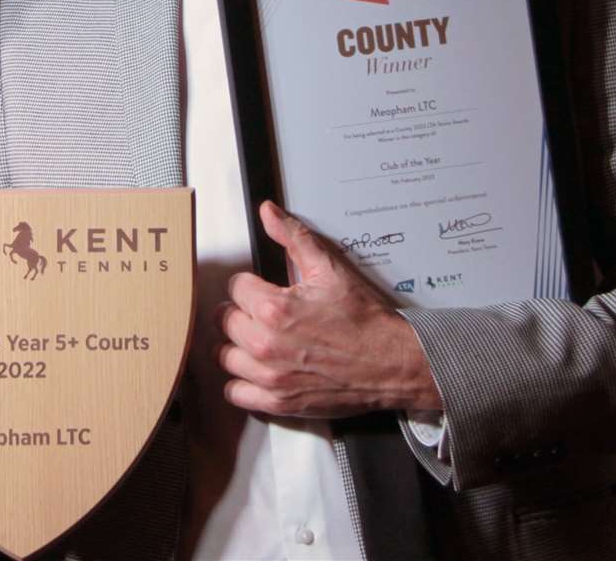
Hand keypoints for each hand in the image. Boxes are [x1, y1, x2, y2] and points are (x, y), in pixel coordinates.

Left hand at [216, 202, 442, 417]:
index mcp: (274, 309)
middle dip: (240, 312)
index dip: (248, 285)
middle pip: (223, 321)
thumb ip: (293, 237)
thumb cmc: (364, 320)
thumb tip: (269, 213)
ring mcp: (270, 377)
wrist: (391, 363)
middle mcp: (266, 345)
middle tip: (260, 313)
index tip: (261, 290)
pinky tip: (256, 369)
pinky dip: (241, 382)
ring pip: (224, 356)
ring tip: (257, 339)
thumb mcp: (330, 269)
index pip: (234, 288)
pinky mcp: (278, 402)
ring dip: (237, 346)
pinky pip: (236, 392)